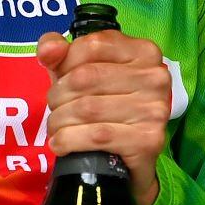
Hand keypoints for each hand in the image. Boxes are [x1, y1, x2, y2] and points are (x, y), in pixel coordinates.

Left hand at [37, 28, 171, 204]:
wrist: (130, 159)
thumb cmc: (106, 106)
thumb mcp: (81, 72)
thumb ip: (60, 53)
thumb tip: (50, 49)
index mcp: (143, 51)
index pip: (91, 45)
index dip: (64, 64)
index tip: (60, 80)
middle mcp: (155, 77)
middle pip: (86, 77)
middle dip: (58, 96)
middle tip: (54, 109)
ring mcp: (154, 109)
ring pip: (87, 108)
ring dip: (59, 120)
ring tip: (55, 128)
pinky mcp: (148, 140)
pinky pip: (97, 135)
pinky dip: (69, 140)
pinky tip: (61, 144)